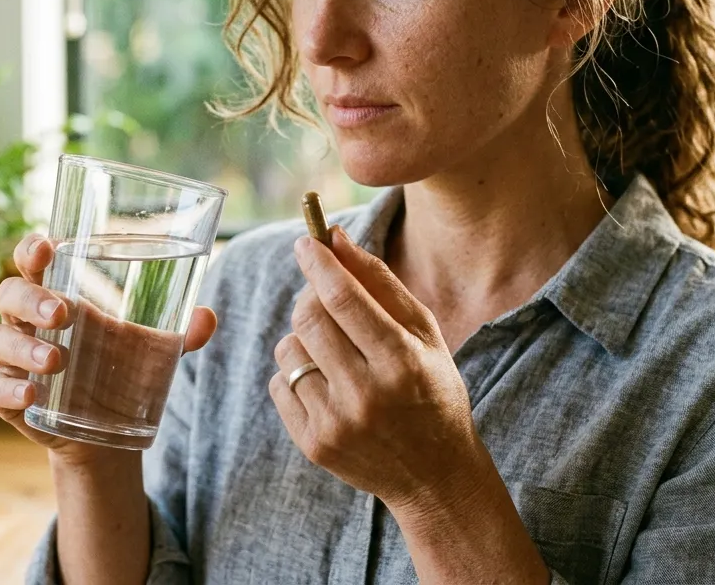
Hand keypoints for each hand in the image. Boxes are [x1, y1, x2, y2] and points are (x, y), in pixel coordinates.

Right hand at [0, 233, 218, 463]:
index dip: (31, 249)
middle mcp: (26, 320)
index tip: (45, 247)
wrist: (105, 430)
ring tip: (57, 361)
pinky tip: (32, 394)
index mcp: (56, 293)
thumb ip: (180, 334)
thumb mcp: (152, 350)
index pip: (33, 261)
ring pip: (0, 340)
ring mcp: (11, 358)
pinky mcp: (6, 396)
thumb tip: (207, 318)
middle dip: (32, 300)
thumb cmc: (120, 369)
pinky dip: (11, 389)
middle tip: (62, 314)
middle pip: (10, 294)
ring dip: (25, 348)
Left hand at [268, 226, 493, 513]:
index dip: (319, 263)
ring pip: (288, 349)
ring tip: (334, 350)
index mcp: (402, 362)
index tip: (307, 242)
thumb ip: (381, 283)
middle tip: (322, 294)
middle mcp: (367, 395)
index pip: (344, 298)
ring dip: (303, 337)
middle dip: (310, 295)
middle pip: (308, 318)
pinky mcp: (313, 445)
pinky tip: (327, 382)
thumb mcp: (424, 335)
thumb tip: (335, 238)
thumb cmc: (433, 391)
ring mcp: (336, 423)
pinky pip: (279, 384)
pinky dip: (296, 372)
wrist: (435, 476)